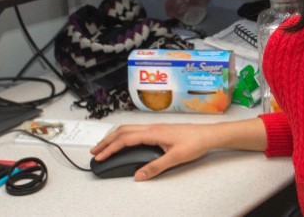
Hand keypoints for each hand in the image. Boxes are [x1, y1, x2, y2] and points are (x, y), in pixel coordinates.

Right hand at [91, 123, 214, 179]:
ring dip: (114, 137)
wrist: (209, 135)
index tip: (100, 156)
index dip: (110, 148)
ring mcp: (155, 127)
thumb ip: (156, 167)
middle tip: (95, 151)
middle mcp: (152, 127)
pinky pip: (136, 130)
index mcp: (153, 133)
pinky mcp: (159, 130)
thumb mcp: (175, 158)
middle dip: (107, 141)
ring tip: (105, 146)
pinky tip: (124, 142)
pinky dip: (124, 135)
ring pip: (128, 129)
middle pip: (123, 131)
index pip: (125, 139)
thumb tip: (139, 175)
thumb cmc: (195, 143)